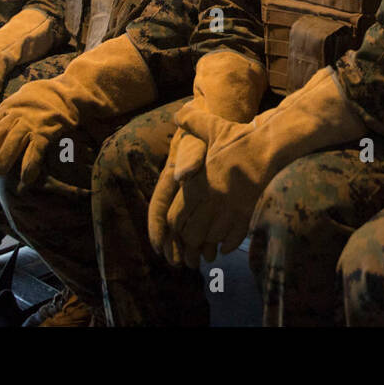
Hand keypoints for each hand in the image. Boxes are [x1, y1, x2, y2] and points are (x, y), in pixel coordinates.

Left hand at [0, 84, 70, 190]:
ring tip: (0, 173)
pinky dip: (29, 167)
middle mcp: (17, 114)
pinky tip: (27, 178)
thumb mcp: (20, 100)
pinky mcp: (45, 133)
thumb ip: (8, 114)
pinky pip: (34, 152)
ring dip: (3, 162)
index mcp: (8, 107)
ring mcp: (31, 124)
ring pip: (11, 145)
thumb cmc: (42, 99)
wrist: (67, 92)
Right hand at [147, 125, 205, 265]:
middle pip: (172, 222)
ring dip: (191, 244)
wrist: (226, 121)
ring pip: (189, 224)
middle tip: (179, 263)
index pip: (159, 206)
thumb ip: (189, 156)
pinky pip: (208, 220)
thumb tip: (182, 175)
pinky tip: (215, 250)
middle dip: (174, 243)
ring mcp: (196, 193)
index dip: (157, 227)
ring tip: (198, 263)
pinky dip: (209, 236)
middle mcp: (180, 188)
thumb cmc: (209, 133)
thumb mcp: (198, 140)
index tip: (159, 246)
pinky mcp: (214, 196)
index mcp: (171, 177)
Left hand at [165, 103, 265, 263]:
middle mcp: (210, 198)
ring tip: (206, 251)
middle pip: (192, 232)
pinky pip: (233, 237)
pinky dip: (227, 244)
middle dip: (189, 244)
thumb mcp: (214, 127)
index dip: (174, 229)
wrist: (271, 146)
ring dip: (208, 246)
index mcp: (198, 183)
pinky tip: (225, 245)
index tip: (177, 233)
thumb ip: (193, 122)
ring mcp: (229, 207)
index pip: (177, 216)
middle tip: (190, 251)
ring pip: (211, 237)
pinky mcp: (247, 213)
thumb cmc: (241, 138)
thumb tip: (178, 113)